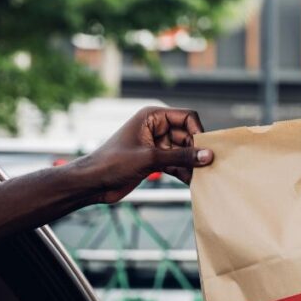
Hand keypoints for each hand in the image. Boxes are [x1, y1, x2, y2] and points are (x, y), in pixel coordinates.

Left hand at [80, 106, 209, 203]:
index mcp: (152, 117)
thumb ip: (181, 156)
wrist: (92, 183)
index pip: (187, 117)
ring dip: (192, 164)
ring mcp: (157, 145)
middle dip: (196, 151)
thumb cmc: (113, 163)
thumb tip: (208, 155)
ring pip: (184, 151)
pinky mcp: (156, 161)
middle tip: (207, 168)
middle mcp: (156, 128)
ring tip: (202, 178)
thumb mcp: (150, 158)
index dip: (198, 131)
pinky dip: (184, 172)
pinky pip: (177, 163)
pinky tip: (192, 183)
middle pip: (188, 136)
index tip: (206, 150)